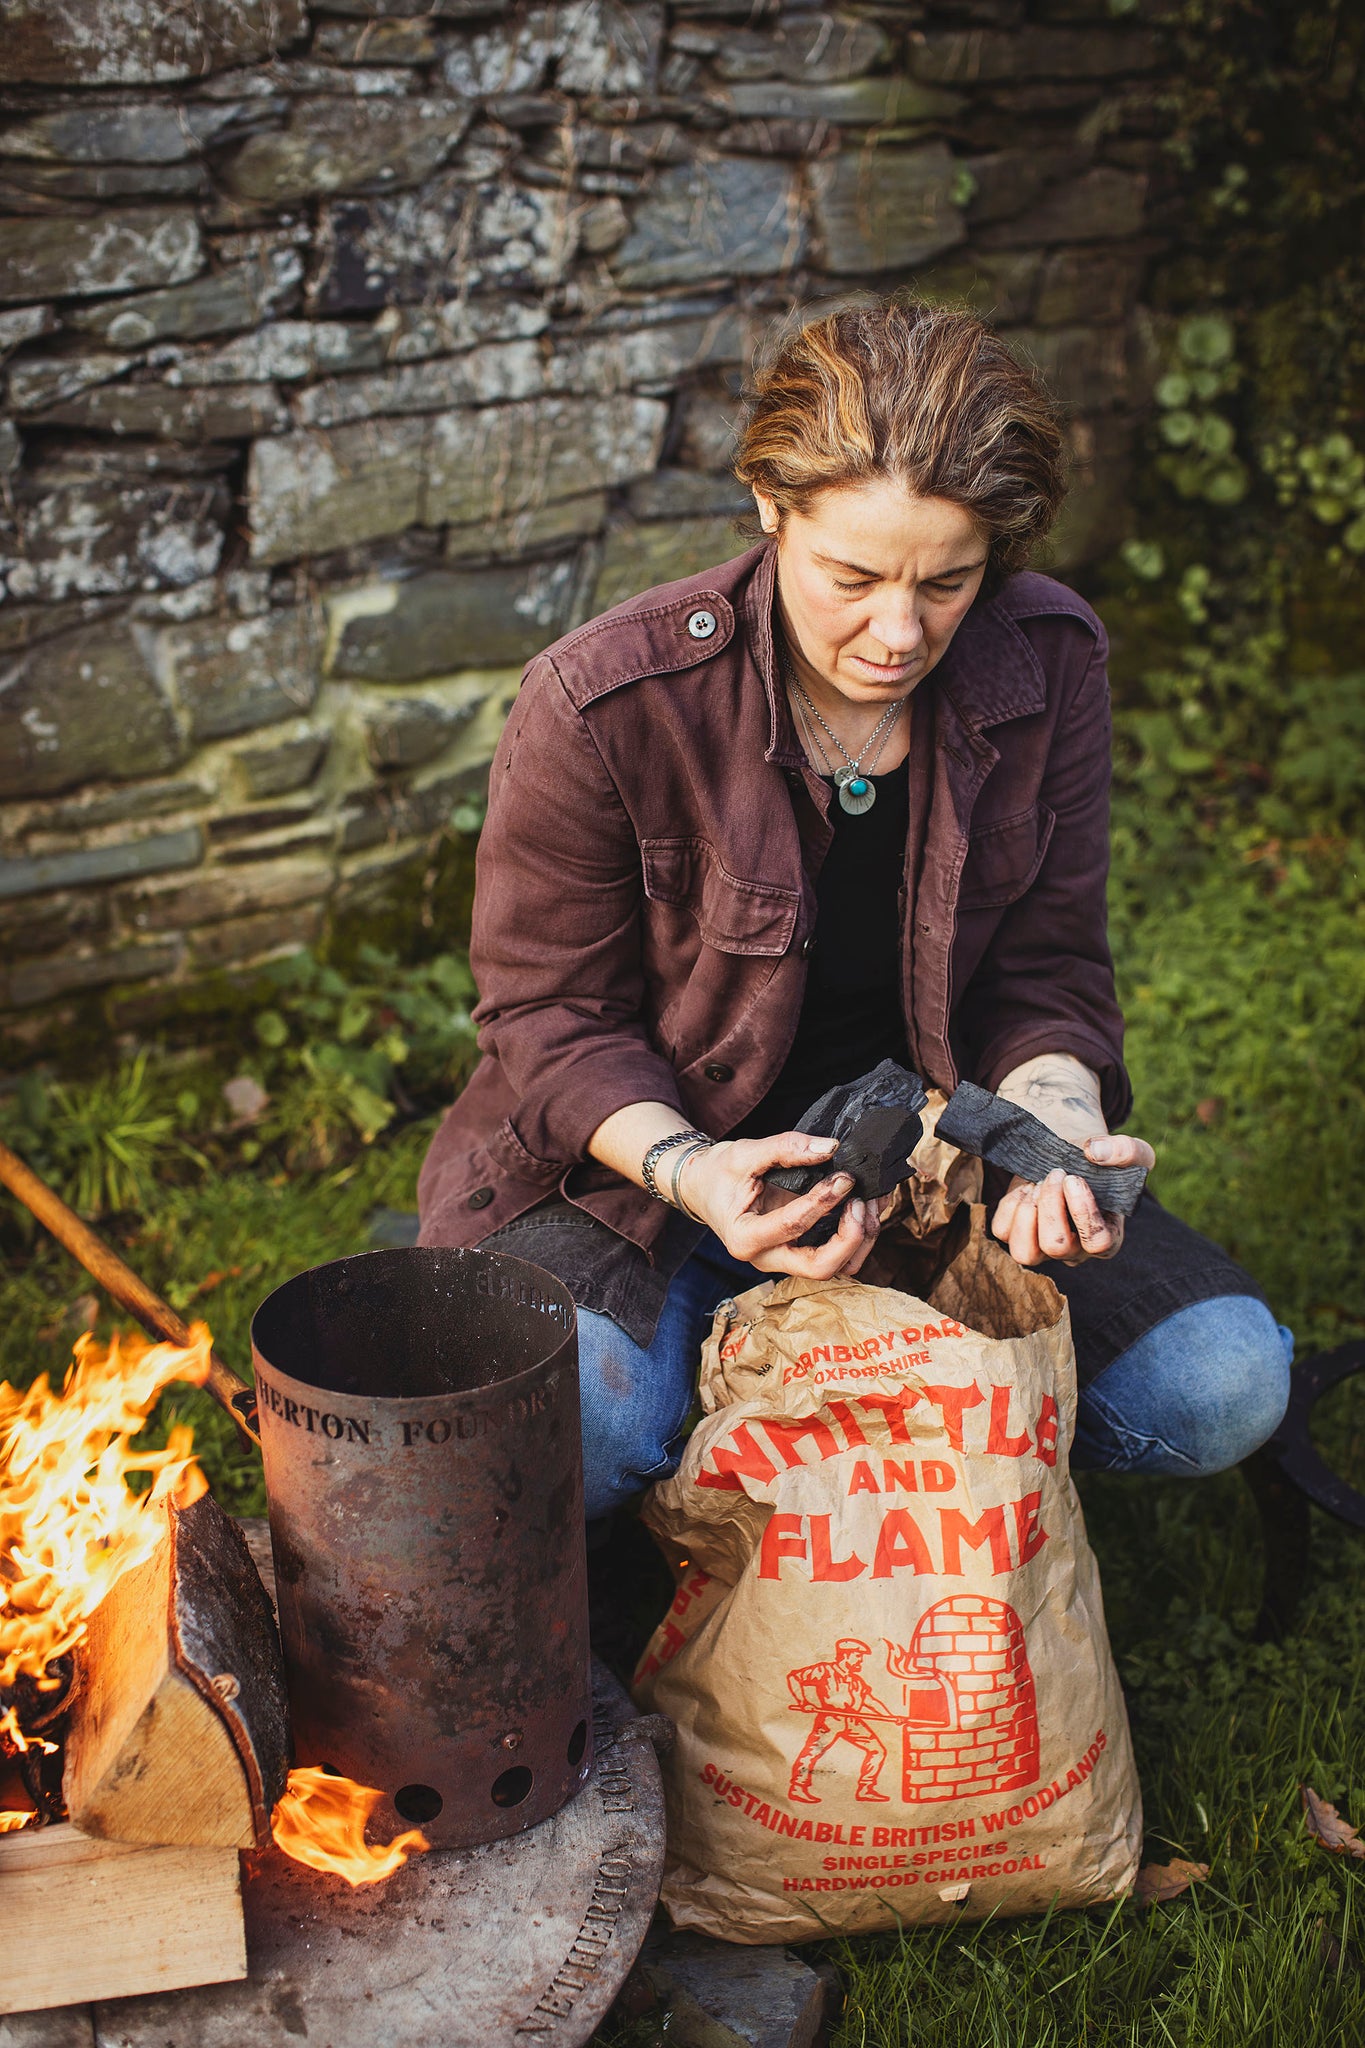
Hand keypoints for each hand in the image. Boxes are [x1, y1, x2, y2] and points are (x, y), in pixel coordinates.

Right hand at [677, 1131, 879, 1279]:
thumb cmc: (719, 1173)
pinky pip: (836, 1255)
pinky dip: (857, 1236)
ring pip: (836, 1268)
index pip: (792, 1226)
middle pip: (820, 1268)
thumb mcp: (744, 1153)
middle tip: (860, 1202)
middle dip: (850, 1237)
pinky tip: (863, 1207)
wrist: (704, 1187)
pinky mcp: (799, 1252)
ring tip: (869, 1202)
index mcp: (745, 1237)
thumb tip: (831, 1148)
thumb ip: (785, 1148)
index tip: (844, 1176)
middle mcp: (766, 1258)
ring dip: (860, 1240)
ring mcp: (785, 1259)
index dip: (823, 1201)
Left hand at [990, 1133, 1154, 1266]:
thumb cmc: (1104, 1161)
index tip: (1074, 1179)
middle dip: (1051, 1205)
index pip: (1097, 1243)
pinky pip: (1003, 1231)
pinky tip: (1026, 1185)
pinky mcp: (1016, 1234)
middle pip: (1056, 1247)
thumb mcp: (1131, 1152)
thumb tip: (1094, 1152)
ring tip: (1038, 1182)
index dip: (1083, 1212)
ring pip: (1024, 1253)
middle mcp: (1074, 1250)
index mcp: (1107, 1238)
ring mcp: (1042, 1246)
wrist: (1072, 1153)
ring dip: (1027, 1212)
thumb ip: (1126, 1151)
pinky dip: (1011, 1204)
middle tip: (1056, 1173)